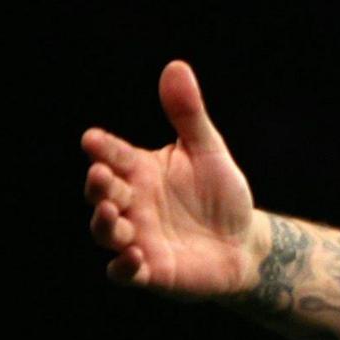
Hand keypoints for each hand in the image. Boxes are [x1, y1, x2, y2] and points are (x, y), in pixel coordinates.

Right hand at [82, 61, 260, 297]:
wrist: (246, 243)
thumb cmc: (221, 195)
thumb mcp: (208, 151)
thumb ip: (188, 114)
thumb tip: (176, 66)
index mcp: (139, 171)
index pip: (113, 155)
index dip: (102, 149)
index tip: (93, 139)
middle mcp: (131, 203)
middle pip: (101, 194)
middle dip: (98, 185)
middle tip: (102, 175)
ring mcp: (137, 237)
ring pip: (105, 232)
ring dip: (104, 223)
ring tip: (111, 212)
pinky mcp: (151, 271)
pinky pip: (127, 273)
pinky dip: (125, 267)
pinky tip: (134, 257)